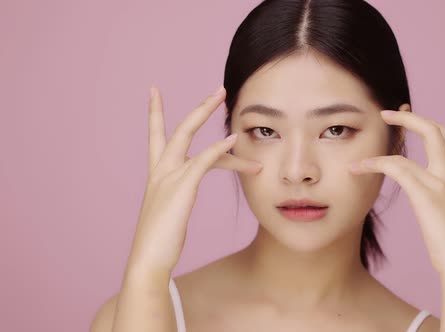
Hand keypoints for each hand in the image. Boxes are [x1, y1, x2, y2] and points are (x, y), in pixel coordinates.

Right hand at [127, 86, 262, 275]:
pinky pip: (203, 160)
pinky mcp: (181, 187)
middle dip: (199, 108)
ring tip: (229, 102)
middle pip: (179, 129)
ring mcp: (169, 177)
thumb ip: (176, 200)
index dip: (155, 114)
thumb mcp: (170, 214)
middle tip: (219, 90)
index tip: (154, 92)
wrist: (148, 262)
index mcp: (157, 176)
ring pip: (189, 135)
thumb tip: (181, 203)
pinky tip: (233, 140)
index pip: (156, 137)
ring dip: (208, 115)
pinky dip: (219, 148)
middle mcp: (160, 171)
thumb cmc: (160, 243)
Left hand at [348, 104, 444, 275]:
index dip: (427, 125)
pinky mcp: (427, 194)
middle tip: (387, 113)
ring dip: (390, 138)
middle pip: (438, 131)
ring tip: (369, 136)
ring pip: (420, 143)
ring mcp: (441, 183)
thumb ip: (436, 203)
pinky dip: (375, 163)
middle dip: (412, 118)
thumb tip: (426, 203)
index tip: (407, 118)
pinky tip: (358, 168)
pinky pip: (397, 167)